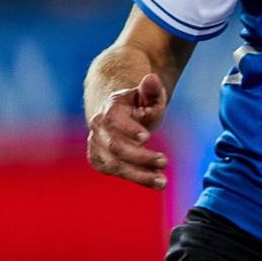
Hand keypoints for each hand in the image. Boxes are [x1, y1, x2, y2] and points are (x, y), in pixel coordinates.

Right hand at [86, 73, 170, 189]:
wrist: (118, 116)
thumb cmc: (138, 105)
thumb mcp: (148, 95)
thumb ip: (152, 89)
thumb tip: (152, 78)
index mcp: (110, 109)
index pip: (114, 120)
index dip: (128, 129)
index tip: (146, 137)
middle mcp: (99, 128)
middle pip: (115, 147)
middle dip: (140, 156)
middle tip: (164, 161)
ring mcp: (97, 146)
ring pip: (114, 164)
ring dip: (139, 174)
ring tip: (163, 181)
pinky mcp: (100, 160)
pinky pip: (116, 172)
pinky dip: (136, 178)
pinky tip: (154, 181)